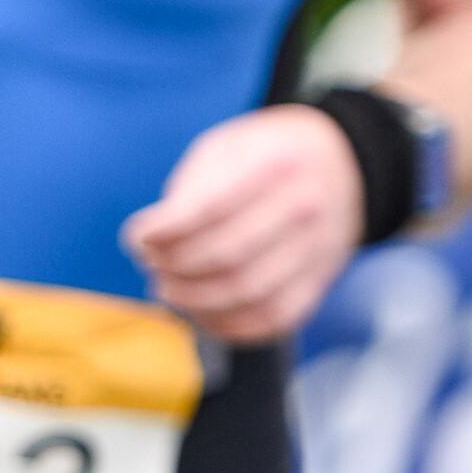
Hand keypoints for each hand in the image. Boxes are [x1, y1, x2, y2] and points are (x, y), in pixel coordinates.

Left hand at [123, 106, 365, 342]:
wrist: (336, 165)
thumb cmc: (259, 155)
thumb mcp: (223, 148)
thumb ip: (190, 190)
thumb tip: (151, 240)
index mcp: (274, 163)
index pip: (211, 208)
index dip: (165, 231)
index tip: (135, 237)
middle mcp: (304, 207)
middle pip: (227, 255)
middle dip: (174, 267)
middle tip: (148, 264)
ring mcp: (317, 249)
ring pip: (248, 293)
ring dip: (195, 299)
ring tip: (166, 289)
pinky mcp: (319, 282)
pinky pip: (274, 318)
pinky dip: (229, 324)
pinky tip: (199, 313)